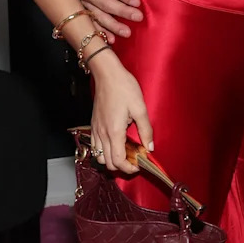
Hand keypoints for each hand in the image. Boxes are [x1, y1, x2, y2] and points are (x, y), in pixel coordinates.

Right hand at [77, 0, 141, 40]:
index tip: (137, 2)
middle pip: (103, 3)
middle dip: (121, 11)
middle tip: (137, 17)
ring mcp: (83, 2)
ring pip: (98, 15)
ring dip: (113, 25)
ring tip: (127, 32)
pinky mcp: (86, 10)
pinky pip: (93, 23)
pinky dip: (102, 32)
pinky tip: (112, 39)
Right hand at [89, 49, 153, 172]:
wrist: (107, 74)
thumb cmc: (124, 88)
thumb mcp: (140, 108)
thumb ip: (146, 130)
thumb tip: (150, 147)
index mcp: (114, 131)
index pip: (118, 161)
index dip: (128, 168)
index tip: (139, 165)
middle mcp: (102, 134)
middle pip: (107, 163)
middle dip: (121, 166)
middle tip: (134, 160)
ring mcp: (96, 130)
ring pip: (99, 156)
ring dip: (111, 160)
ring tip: (125, 153)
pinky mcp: (93, 125)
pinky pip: (95, 146)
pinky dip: (103, 151)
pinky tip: (115, 144)